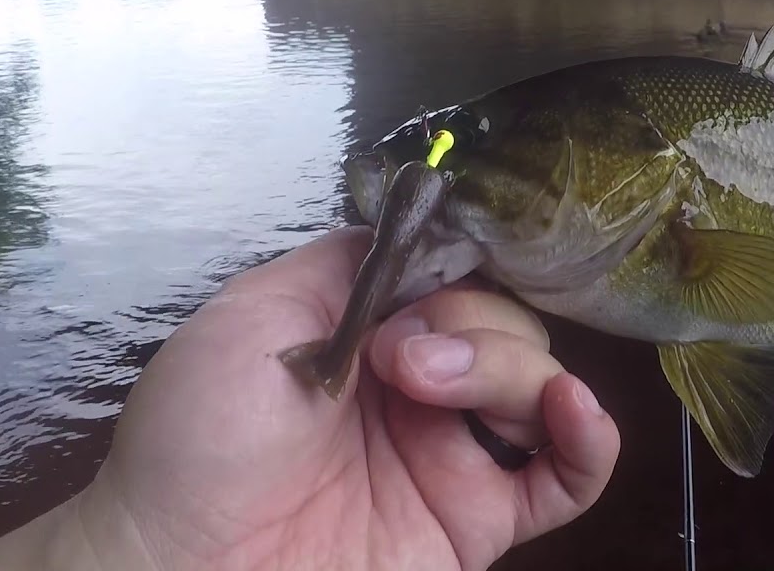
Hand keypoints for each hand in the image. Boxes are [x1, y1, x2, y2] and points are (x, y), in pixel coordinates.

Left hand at [0, 226, 619, 570]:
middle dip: (469, 324)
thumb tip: (420, 235)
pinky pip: (570, 476)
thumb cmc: (200, 436)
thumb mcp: (254, 313)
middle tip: (398, 359)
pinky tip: (573, 411)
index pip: (461, 276)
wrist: (182, 563)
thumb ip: (348, 265)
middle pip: (508, 323)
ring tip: (434, 390)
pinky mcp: (480, 517)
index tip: (434, 275)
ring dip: (509, 368)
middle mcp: (425, 385)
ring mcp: (456, 450)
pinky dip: (591, 437)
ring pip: (541, 382)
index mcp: (374, 332)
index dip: (462, 265)